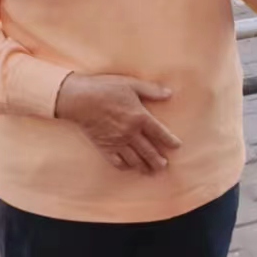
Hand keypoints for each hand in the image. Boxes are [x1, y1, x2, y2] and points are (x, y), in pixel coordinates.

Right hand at [54, 73, 180, 173]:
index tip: (177, 146)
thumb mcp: (131, 84)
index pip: (160, 133)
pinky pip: (117, 162)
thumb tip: (169, 94)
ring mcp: (117, 142)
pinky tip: (128, 167)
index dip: (169, 140)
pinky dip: (124, 166)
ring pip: (135, 159)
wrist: (80, 99)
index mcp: (140, 117)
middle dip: (158, 160)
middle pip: (149, 151)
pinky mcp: (104, 147)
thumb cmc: (106, 88)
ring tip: (150, 171)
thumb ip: (151, 90)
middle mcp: (130, 132)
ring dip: (144, 167)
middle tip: (164, 166)